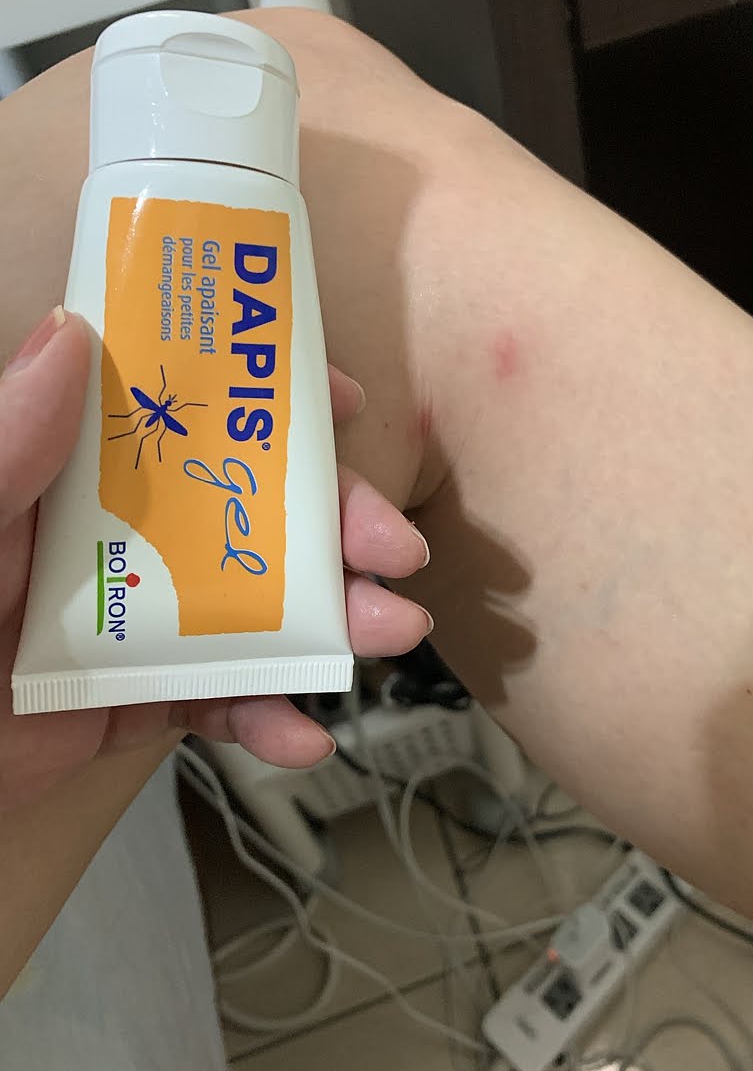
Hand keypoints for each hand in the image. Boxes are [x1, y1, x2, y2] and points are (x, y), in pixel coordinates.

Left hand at [0, 308, 432, 811]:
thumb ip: (13, 444)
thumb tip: (72, 335)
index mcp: (84, 475)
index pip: (192, 411)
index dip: (273, 400)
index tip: (344, 403)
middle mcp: (127, 535)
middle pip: (254, 512)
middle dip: (341, 527)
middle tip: (396, 550)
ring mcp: (142, 617)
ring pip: (259, 605)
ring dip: (336, 621)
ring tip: (389, 634)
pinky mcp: (141, 695)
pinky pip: (219, 701)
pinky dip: (268, 719)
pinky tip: (301, 735)